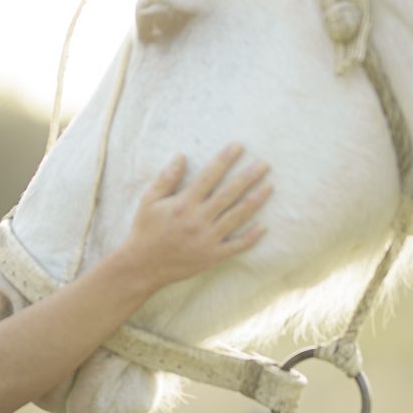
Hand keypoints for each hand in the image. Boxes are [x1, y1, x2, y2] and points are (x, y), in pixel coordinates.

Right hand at [118, 143, 271, 291]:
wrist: (143, 266)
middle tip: (264, 164)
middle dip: (248, 177)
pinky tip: (264, 226)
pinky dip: (251, 237)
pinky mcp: (212, 256)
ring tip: (269, 186)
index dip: (225, 159)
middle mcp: (198, 220)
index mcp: (183, 204)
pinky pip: (236, 246)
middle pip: (229, 194)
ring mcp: (207, 239)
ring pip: (237, 217)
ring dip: (255, 201)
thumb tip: (181, 155)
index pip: (209, 176)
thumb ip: (166, 178)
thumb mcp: (149, 201)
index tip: (239, 146)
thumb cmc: (145, 230)